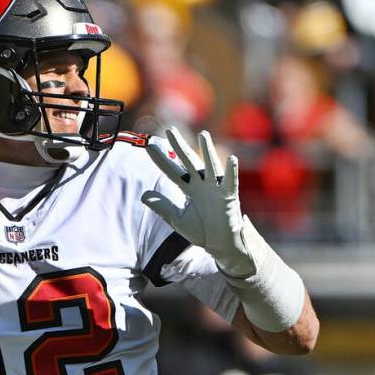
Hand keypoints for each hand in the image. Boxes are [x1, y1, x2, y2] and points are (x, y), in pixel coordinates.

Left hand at [143, 127, 254, 277]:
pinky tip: (231, 159)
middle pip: (188, 162)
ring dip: (207, 151)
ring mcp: (215, 188)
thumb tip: (143, 195)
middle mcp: (201, 184)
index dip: (161, 159)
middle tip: (169, 130)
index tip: (149, 146)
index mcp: (188, 188)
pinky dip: (231, 171)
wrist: (220, 244)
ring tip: (203, 135)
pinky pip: (230, 182)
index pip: (172, 171)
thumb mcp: (176, 219)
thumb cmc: (201, 230)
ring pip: (210, 165)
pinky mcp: (229, 196)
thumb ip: (162, 206)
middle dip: (179, 147)